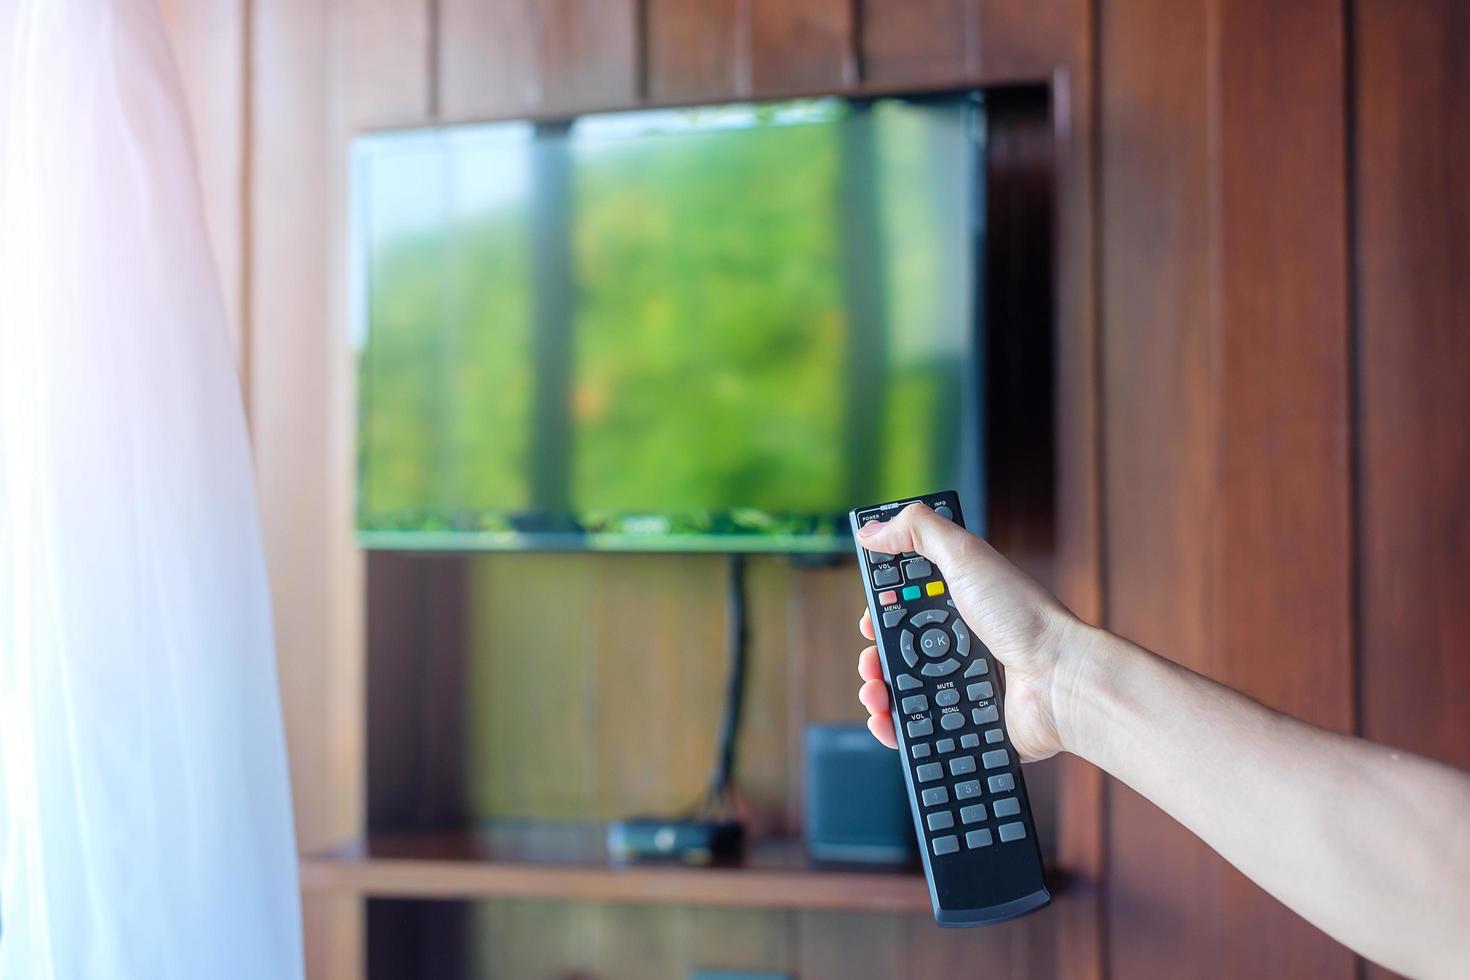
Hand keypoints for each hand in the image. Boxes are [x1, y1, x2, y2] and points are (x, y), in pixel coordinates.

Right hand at [856, 503, 1080, 761]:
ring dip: (878, 691)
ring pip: (904, 690)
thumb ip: (919, 530)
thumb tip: (872, 529)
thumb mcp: (967, 555)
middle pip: (898, 650)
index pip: (905, 605)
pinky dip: (896, 726)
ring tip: (876, 693)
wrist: (1059, 679)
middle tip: (871, 660)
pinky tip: (887, 720)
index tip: (870, 618)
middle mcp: (961, 642)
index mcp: (959, 602)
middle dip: (874, 655)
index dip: (881, 611)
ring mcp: (964, 683)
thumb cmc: (1024, 617)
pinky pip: (922, 727)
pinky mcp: (968, 719)